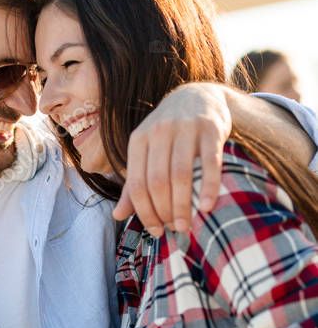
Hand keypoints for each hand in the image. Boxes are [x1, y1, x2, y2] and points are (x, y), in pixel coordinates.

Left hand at [114, 82, 230, 235]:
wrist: (198, 96)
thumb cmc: (168, 134)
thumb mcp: (145, 152)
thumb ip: (133, 184)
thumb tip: (117, 216)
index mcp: (138, 140)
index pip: (136, 183)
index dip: (144, 211)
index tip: (155, 231)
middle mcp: (158, 132)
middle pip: (157, 181)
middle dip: (164, 211)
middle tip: (174, 230)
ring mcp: (185, 128)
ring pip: (180, 174)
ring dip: (183, 205)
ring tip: (186, 225)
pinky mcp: (211, 128)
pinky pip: (209, 162)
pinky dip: (208, 187)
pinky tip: (207, 207)